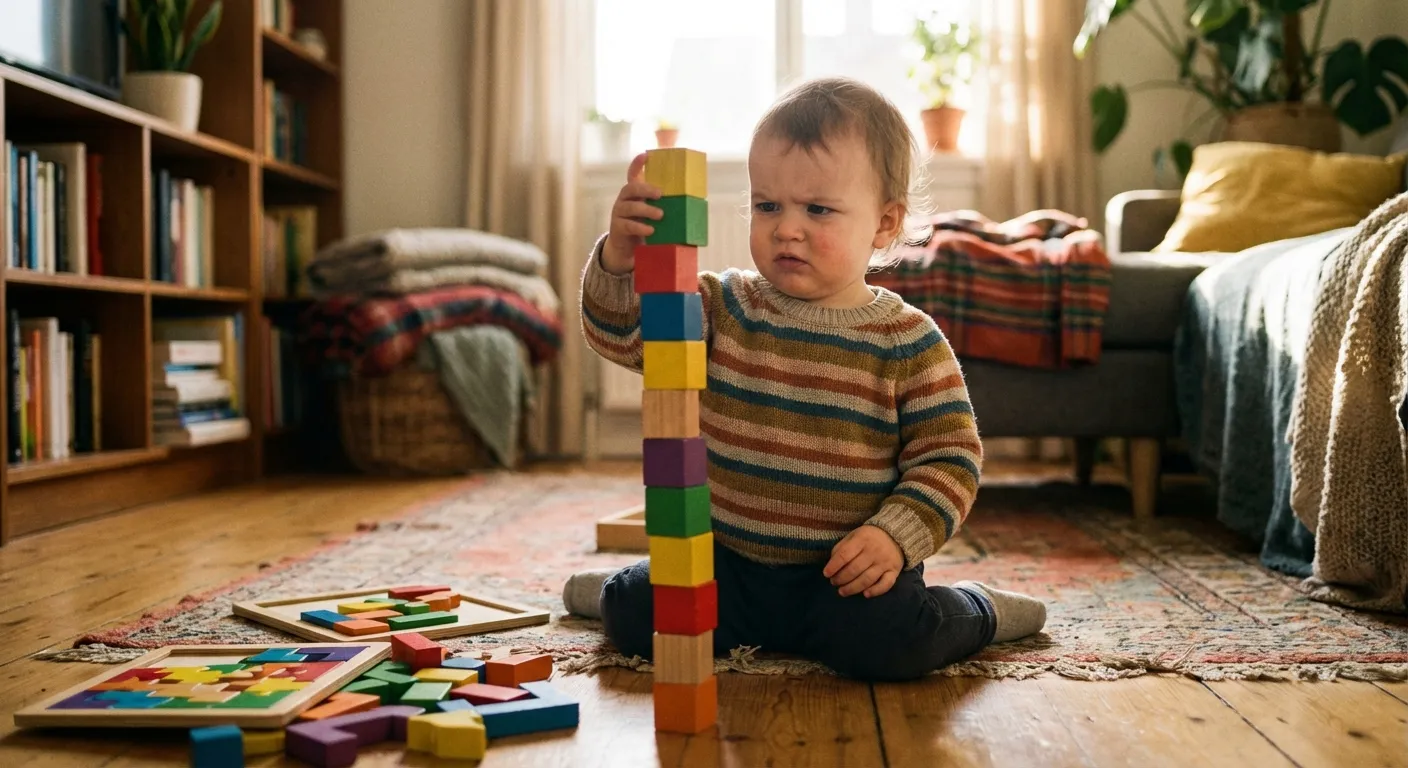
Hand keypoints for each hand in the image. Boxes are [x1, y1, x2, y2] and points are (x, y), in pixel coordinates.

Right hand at [600, 152, 662, 274]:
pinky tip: (650, 230)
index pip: (633, 174)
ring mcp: (619, 213)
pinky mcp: (617, 227)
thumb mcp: (654, 215)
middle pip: (631, 187)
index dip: (637, 164)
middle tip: (660, 194)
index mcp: (634, 193)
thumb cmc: (645, 227)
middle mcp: (624, 199)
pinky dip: (640, 226)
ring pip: (630, 206)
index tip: (645, 155)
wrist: (627, 249)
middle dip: (646, 188)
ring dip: (646, 209)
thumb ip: (665, 206)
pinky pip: (628, 225)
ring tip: (660, 215)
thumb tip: (694, 204)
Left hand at [823, 526, 903, 597]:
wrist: (895, 536)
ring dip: (852, 588)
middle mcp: (874, 551)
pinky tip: (865, 594)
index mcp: (862, 539)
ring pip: (867, 579)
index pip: (844, 555)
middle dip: (841, 579)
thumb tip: (832, 565)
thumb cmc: (868, 538)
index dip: (833, 566)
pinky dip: (876, 591)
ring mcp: (885, 562)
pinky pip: (886, 584)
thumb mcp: (853, 536)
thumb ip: (841, 548)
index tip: (826, 574)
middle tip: (834, 583)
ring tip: (842, 591)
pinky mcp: (894, 571)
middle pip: (854, 569)